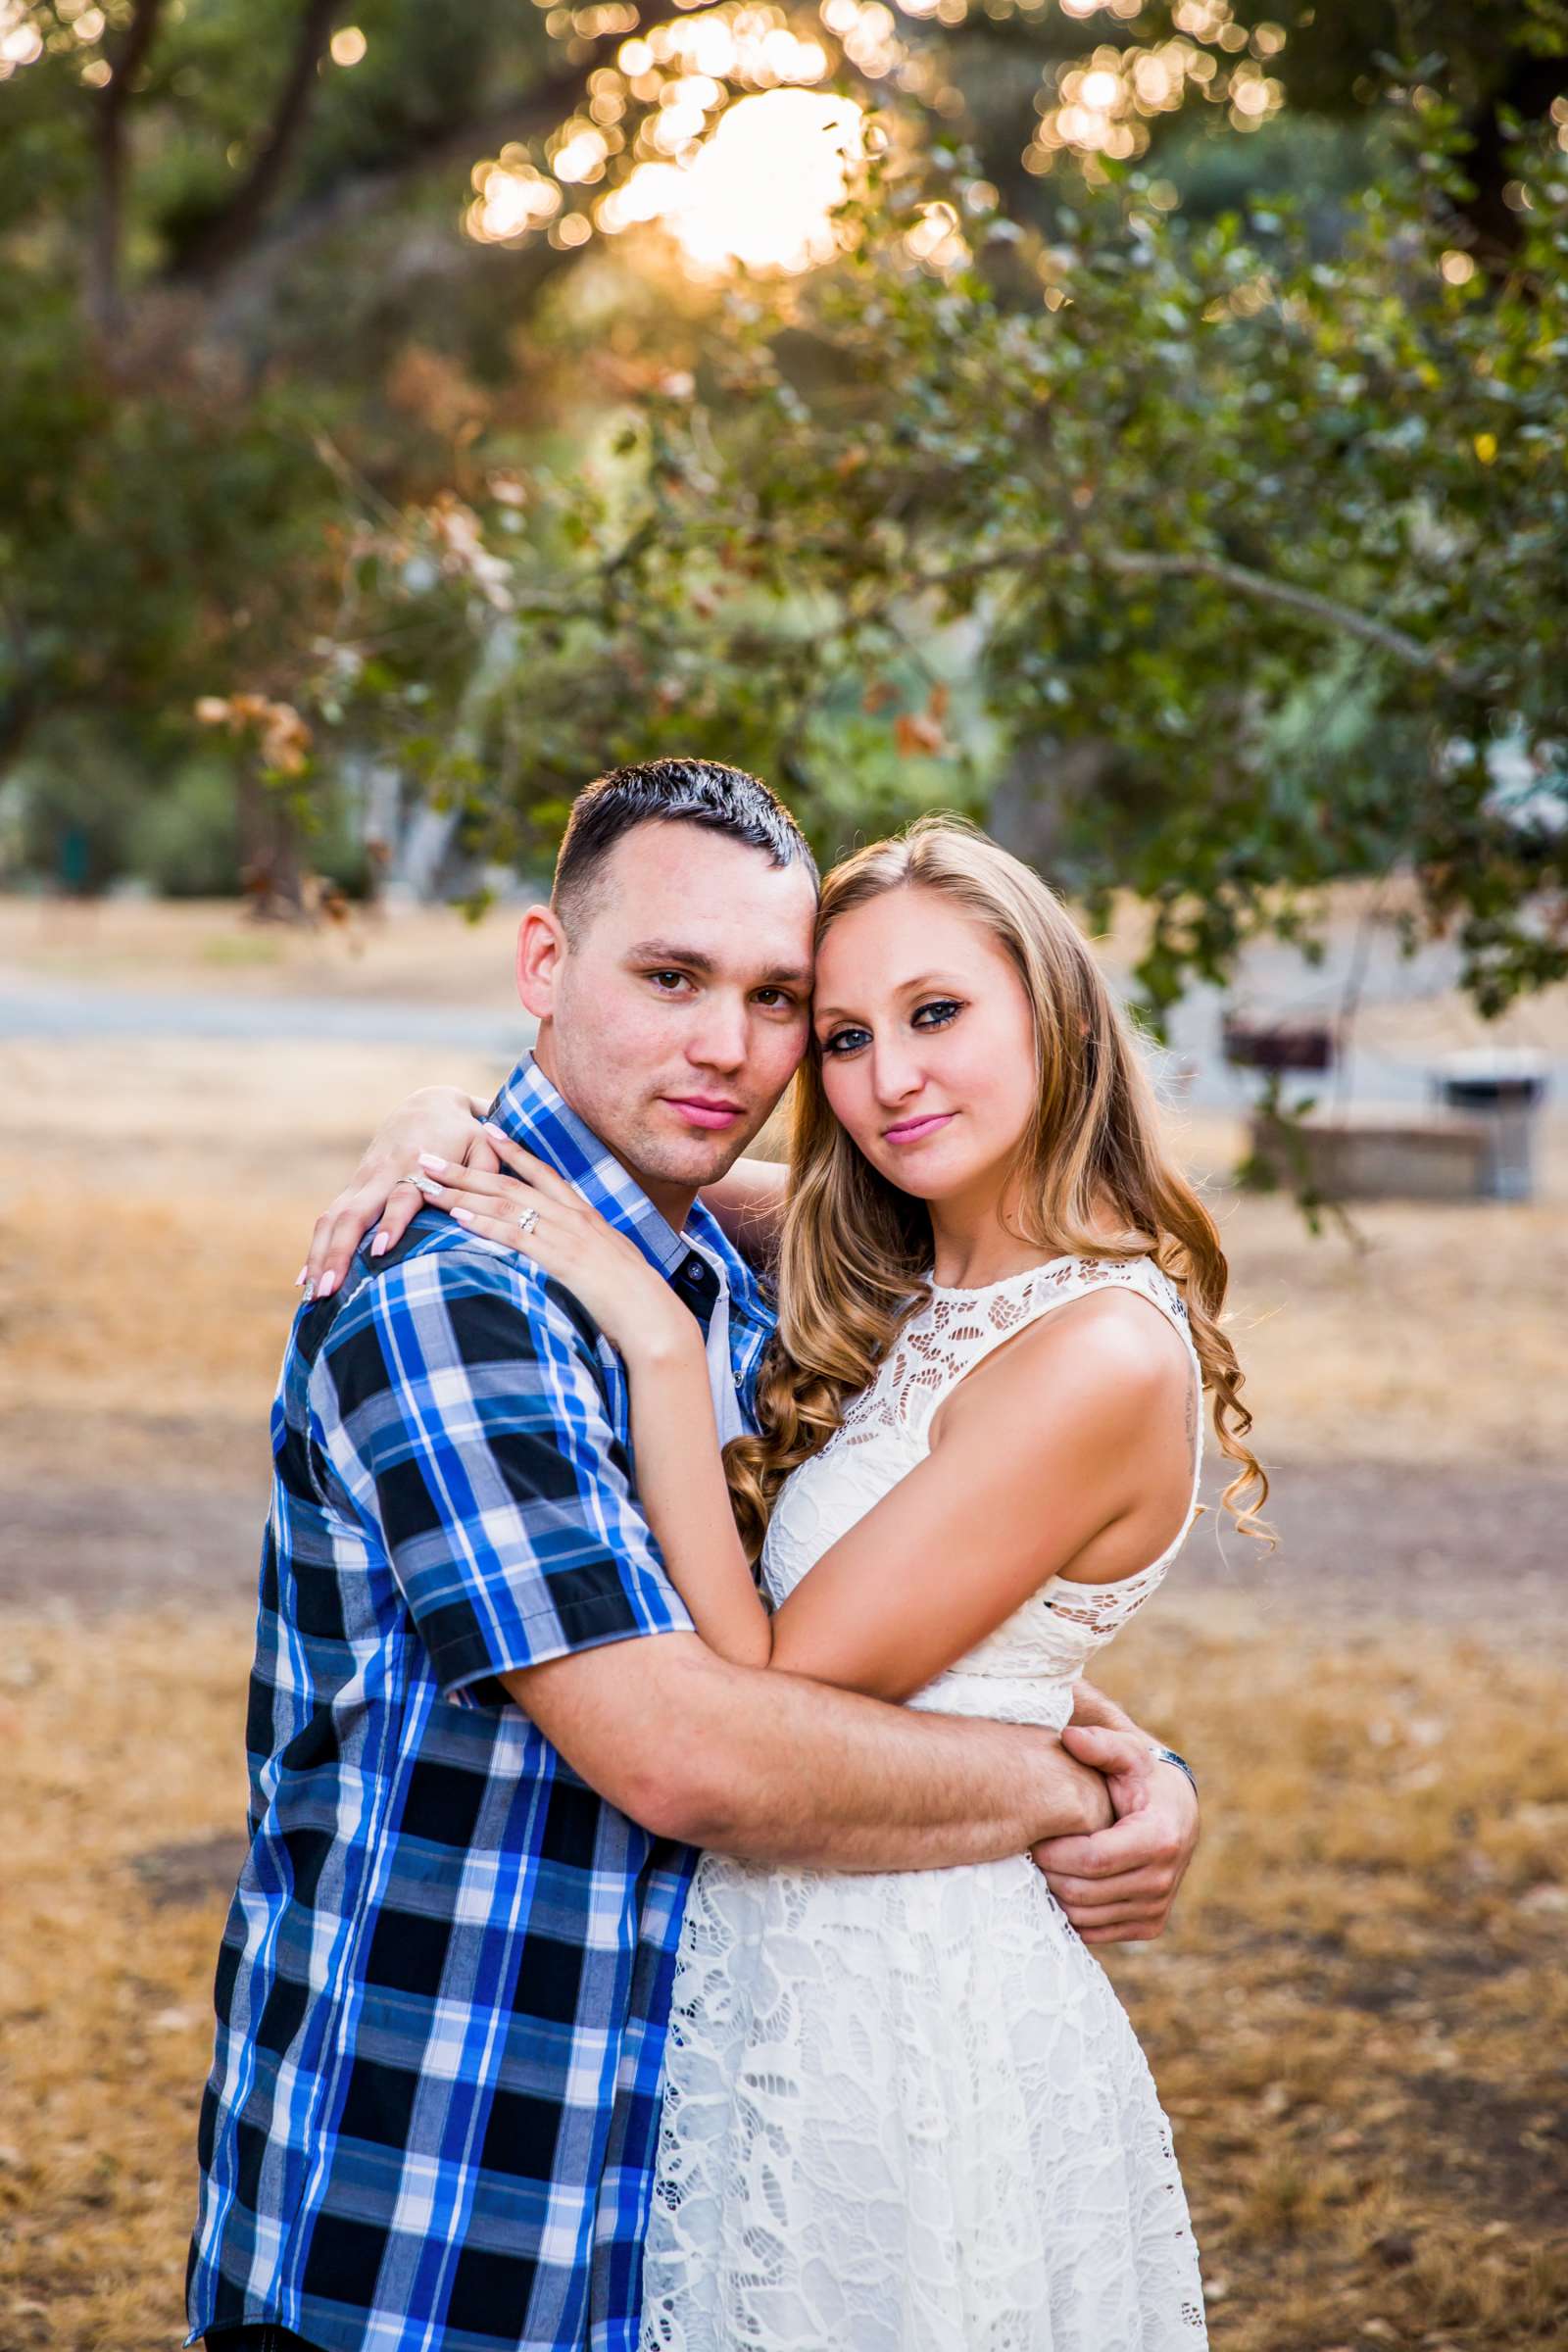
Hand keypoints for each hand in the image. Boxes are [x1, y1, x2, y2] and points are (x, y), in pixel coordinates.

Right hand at [302, 1087, 491, 1298]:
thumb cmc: (464, 1133)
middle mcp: (381, 1174)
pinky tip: (307, 1278)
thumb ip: (486, 1174)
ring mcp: (362, 1181)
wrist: (429, 1103)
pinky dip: (317, 1247)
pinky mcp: (354, 1188)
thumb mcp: (483, 1146)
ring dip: (320, 1255)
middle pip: (353, 1214)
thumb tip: (484, 1207)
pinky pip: (330, 1219)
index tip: (380, 1251)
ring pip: (333, 1218)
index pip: (401, 1197)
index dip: (392, 1223)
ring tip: (312, 1296)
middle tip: (328, 1290)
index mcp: (415, 1164)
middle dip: (337, 1252)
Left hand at [420, 1128, 698, 1365]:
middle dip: (465, 1169)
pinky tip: (459, 1217)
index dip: (512, 1150)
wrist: (653, 1317)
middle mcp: (573, 1217)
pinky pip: (516, 1236)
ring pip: (505, 1205)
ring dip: (461, 1192)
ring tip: (427, 1184)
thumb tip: (573, 1252)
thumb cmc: (634, 1298)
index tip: (485, 1129)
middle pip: (510, 1183)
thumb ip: (587, 1250)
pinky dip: (485, 1224)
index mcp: (585, 1214)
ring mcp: (566, 1236)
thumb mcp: (610, 1262)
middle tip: (428, 1157)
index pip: (543, 1172)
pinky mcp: (560, 1260)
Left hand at [1030, 1727, 1198, 1945]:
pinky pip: (1095, 1931)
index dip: (1055, 1852)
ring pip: (1085, 1917)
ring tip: (1046, 1864)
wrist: (1178, 1812)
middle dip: (1050, 1873)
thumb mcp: (1127, 1753)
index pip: (1092, 1859)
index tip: (1035, 1837)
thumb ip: (1100, 1744)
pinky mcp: (1149, 1925)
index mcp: (1159, 1838)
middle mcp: (1163, 1879)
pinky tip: (1064, 1882)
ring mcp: (1157, 1908)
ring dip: (1057, 1894)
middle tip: (1032, 1850)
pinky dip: (1072, 1912)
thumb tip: (1070, 1736)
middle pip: (1084, 1892)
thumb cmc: (1143, 1778)